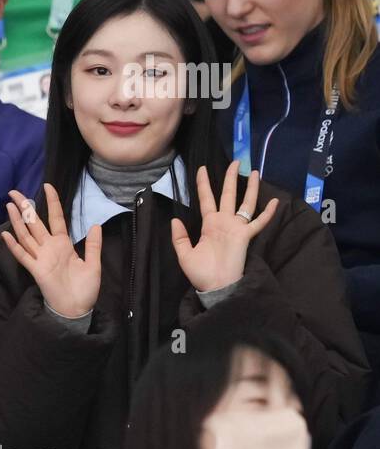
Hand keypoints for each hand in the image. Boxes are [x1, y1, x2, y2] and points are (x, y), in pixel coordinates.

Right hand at [1, 184, 102, 318]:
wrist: (77, 308)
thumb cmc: (85, 289)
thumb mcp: (94, 264)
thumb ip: (94, 245)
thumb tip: (96, 224)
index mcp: (63, 244)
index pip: (56, 218)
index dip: (52, 202)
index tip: (48, 186)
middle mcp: (49, 248)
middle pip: (35, 223)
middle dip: (25, 207)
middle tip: (14, 192)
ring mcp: (41, 258)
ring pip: (26, 235)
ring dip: (17, 221)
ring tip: (9, 206)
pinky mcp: (36, 270)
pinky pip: (23, 256)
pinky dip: (14, 246)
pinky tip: (6, 234)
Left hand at [171, 161, 277, 292]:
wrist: (215, 286)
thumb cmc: (201, 272)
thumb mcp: (184, 254)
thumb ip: (179, 237)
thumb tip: (175, 219)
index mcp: (209, 225)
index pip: (206, 199)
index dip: (204, 184)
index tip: (202, 169)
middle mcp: (224, 222)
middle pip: (228, 195)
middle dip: (230, 178)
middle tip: (234, 161)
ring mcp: (236, 228)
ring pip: (245, 203)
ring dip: (249, 188)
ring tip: (253, 172)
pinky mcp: (246, 236)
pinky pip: (258, 222)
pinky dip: (267, 213)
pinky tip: (274, 201)